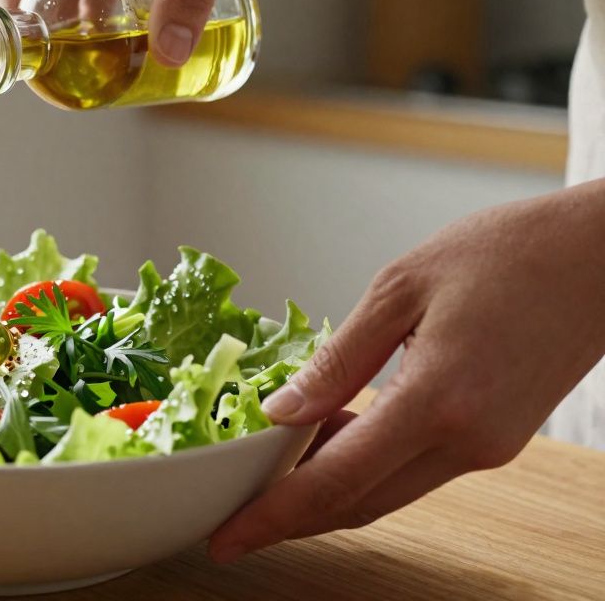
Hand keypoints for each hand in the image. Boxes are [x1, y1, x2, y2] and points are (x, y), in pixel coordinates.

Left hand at [209, 180, 604, 561]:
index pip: (336, 481)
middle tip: (231, 517)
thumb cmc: (509, 254)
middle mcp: (467, 442)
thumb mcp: (400, 288)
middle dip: (289, 518)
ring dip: (326, 490)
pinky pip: (413, 470)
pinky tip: (329, 437)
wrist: (600, 258)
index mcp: (438, 401)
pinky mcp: (495, 442)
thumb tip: (280, 410)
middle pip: (358, 503)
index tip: (225, 538)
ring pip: (386, 493)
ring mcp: (487, 449)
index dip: (273, 516)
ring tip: (271, 467)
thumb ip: (338, 359)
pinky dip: (364, 467)